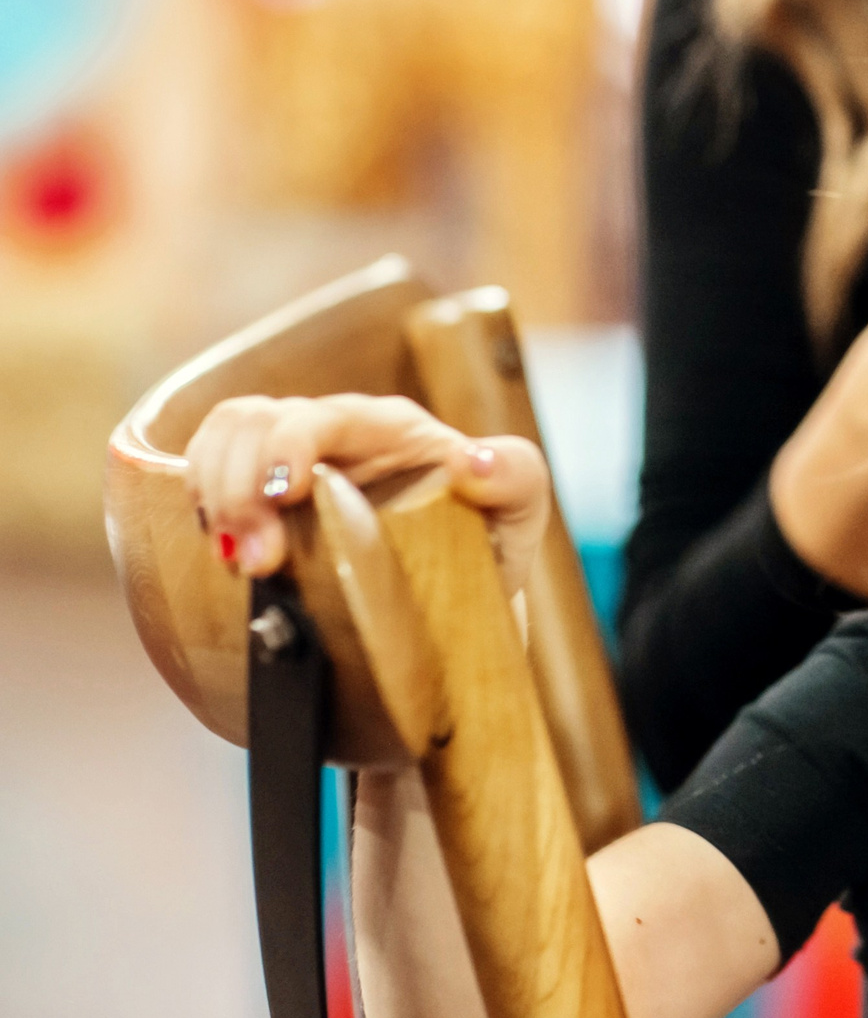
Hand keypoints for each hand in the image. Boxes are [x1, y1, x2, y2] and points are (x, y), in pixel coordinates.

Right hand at [183, 392, 547, 593]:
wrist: (461, 601)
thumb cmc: (491, 539)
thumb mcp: (521, 505)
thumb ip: (514, 474)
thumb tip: (472, 460)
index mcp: (390, 428)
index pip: (320, 415)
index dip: (288, 447)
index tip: (284, 498)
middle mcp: (334, 435)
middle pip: (254, 424)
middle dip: (239, 485)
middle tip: (257, 561)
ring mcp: (292, 465)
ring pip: (222, 441)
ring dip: (213, 495)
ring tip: (237, 560)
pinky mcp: (263, 501)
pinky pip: (208, 475)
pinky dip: (197, 505)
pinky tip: (219, 547)